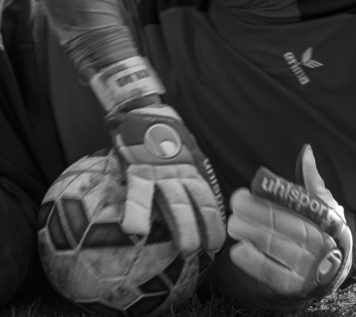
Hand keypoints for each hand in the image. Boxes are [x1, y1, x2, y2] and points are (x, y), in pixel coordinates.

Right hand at [108, 103, 226, 256]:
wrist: (140, 107)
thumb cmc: (160, 131)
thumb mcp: (181, 150)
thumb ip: (185, 170)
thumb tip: (186, 194)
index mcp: (191, 169)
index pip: (207, 197)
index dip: (213, 219)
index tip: (218, 241)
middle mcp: (180, 172)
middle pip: (197, 203)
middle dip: (204, 227)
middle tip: (208, 250)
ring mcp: (160, 171)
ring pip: (175, 202)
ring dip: (183, 226)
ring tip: (187, 249)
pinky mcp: (139, 167)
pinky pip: (137, 193)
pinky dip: (137, 212)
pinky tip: (135, 231)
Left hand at [228, 144, 352, 297]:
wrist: (341, 264)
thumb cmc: (328, 228)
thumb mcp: (326, 204)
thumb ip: (312, 180)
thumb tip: (306, 151)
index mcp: (325, 221)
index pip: (295, 211)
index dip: (269, 202)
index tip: (244, 193)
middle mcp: (319, 245)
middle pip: (286, 228)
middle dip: (258, 216)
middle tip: (235, 206)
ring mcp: (307, 267)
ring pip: (278, 250)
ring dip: (253, 236)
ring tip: (233, 224)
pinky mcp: (295, 285)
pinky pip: (274, 274)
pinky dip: (256, 264)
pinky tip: (238, 251)